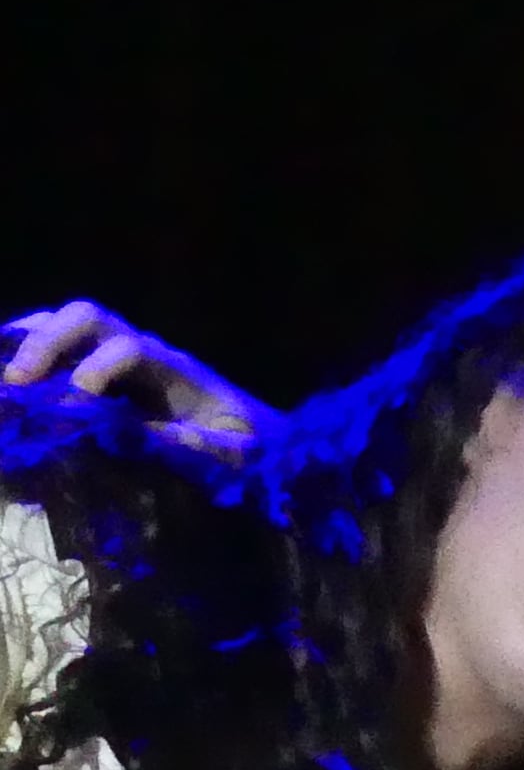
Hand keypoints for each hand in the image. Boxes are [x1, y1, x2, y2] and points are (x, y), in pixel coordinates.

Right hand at [3, 300, 271, 456]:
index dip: (98, 368)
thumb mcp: (241, 450)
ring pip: (64, 326)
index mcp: (175, 367)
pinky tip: (9, 384)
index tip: (79, 401)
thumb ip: (206, 445)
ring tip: (4, 382)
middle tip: (16, 383)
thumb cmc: (248, 443)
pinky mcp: (98, 375)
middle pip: (88, 318)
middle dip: (47, 342)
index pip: (130, 349)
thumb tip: (150, 436)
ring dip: (26, 342)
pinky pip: (55, 351)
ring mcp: (114, 357)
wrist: (253, 438)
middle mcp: (139, 351)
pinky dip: (25, 355)